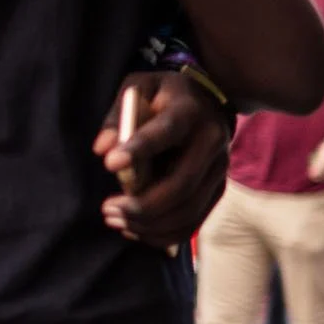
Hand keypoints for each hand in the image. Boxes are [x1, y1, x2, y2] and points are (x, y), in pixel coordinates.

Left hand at [94, 71, 231, 248]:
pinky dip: (162, 234)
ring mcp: (219, 169)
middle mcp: (212, 141)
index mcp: (189, 111)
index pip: (167, 131)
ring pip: (188, 209)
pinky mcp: (217, 189)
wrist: (210, 102)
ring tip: (115, 219)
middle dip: (142, 204)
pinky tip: (134, 229)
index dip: (140, 149)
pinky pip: (193, 222)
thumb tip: (103, 150)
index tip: (110, 164)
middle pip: (182, 184)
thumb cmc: (164, 95)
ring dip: (149, 223)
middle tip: (108, 209)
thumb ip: (117, 116)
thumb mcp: (138, 88)